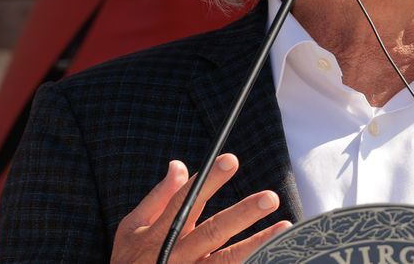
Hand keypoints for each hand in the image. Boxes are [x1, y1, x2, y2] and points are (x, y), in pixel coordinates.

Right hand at [111, 154, 290, 262]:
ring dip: (256, 244)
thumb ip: (159, 197)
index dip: (209, 181)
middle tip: (270, 198)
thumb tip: (180, 165)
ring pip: (226, 260)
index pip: (186, 201)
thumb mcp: (132, 227)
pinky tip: (272, 256)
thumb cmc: (130, 258)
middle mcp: (176, 255)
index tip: (230, 160)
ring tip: (283, 228)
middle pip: (212, 232)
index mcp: (158, 233)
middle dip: (242, 214)